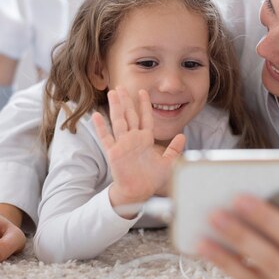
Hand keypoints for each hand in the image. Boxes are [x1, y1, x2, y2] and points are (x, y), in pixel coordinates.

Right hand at [92, 87, 184, 211]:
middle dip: (126, 100)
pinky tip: (97, 115)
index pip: (145, 117)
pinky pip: (106, 138)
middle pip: (129, 115)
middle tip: (122, 86)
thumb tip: (182, 136)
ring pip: (118, 121)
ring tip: (112, 93)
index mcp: (145, 139)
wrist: (139, 192)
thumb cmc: (151, 178)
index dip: (144, 104)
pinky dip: (101, 127)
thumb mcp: (168, 163)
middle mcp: (133, 139)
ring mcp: (122, 144)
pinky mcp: (113, 153)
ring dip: (115, 107)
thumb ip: (174, 149)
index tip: (143, 92)